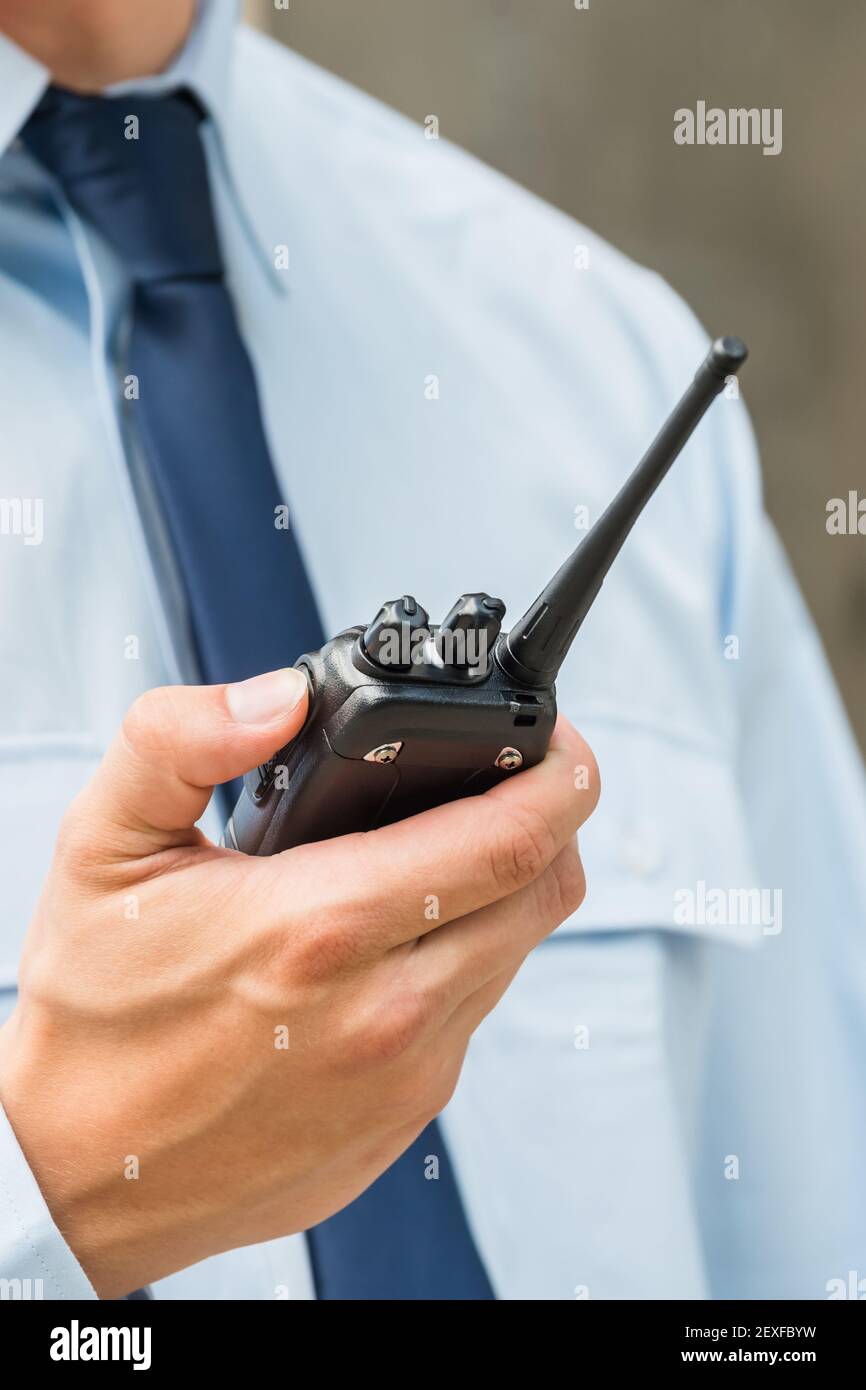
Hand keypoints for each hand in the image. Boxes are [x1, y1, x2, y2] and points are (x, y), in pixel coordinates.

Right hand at [0, 668, 598, 1296]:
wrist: (78, 1171)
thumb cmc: (93, 1012)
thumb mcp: (102, 847)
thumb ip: (181, 740)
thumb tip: (282, 696)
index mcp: (322, 928)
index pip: (508, 840)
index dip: (561, 775)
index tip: (562, 740)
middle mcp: (386, 1011)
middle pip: (544, 894)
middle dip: (552, 824)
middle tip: (515, 782)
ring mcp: (405, 1076)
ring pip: (516, 954)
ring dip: (506, 893)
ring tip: (447, 853)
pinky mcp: (404, 1119)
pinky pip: (473, 1017)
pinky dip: (465, 961)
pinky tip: (402, 940)